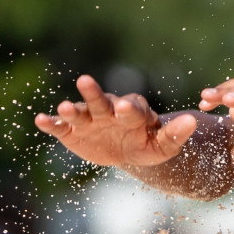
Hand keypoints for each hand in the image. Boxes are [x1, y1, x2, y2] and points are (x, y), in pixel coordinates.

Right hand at [35, 75, 198, 166]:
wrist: (124, 152)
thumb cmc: (146, 145)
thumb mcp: (162, 146)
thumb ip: (175, 135)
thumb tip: (193, 122)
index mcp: (133, 112)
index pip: (132, 108)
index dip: (129, 108)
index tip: (126, 108)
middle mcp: (108, 110)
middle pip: (101, 100)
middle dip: (94, 93)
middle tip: (86, 81)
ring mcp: (88, 120)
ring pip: (79, 112)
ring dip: (71, 110)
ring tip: (64, 107)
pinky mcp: (70, 131)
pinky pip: (59, 126)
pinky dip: (50, 123)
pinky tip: (40, 120)